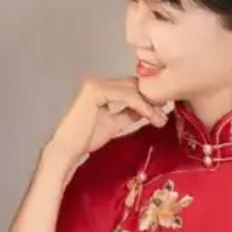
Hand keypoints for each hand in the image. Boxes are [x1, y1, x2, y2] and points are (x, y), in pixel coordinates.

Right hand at [44, 77, 166, 168]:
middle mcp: (97, 81)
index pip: (129, 87)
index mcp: (100, 87)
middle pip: (132, 85)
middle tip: (165, 113)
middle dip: (151, 99)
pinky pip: (125, 95)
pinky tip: (150, 116)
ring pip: (131, 89)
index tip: (162, 109)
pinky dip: (140, 105)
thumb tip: (146, 110)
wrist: (67, 149)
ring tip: (160, 118)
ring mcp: (95, 84)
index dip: (147, 97)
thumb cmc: (85, 138)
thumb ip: (128, 114)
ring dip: (148, 103)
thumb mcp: (113, 123)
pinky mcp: (95, 90)